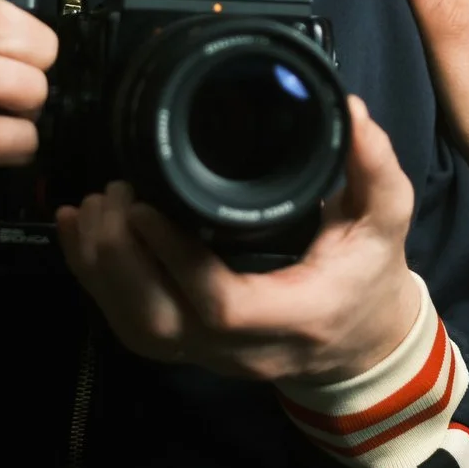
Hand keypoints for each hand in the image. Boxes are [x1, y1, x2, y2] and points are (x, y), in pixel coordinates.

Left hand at [57, 97, 426, 383]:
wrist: (361, 342)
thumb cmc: (369, 276)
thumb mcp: (386, 220)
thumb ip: (373, 168)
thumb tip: (349, 111)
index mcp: (296, 315)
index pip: (222, 305)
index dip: (176, 259)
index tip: (144, 205)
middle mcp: (246, 348)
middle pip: (162, 323)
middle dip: (121, 259)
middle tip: (111, 194)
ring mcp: (211, 356)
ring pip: (138, 330)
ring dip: (100, 270)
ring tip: (91, 208)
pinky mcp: (189, 349)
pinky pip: (131, 328)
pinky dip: (97, 283)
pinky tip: (81, 236)